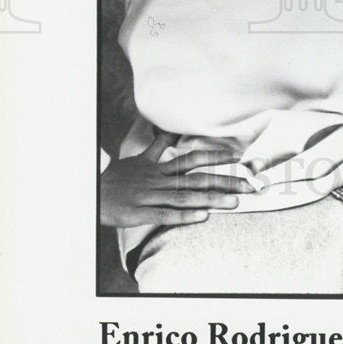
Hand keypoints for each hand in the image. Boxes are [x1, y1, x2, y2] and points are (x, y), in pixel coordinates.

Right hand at [100, 131, 253, 227]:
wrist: (91, 191)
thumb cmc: (119, 177)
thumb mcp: (140, 157)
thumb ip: (159, 145)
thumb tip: (169, 127)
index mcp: (160, 166)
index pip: (192, 157)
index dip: (215, 156)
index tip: (239, 157)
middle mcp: (160, 179)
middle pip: (197, 178)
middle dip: (225, 181)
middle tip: (250, 185)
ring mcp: (151, 196)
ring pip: (186, 196)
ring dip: (212, 199)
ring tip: (235, 202)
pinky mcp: (140, 213)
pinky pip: (165, 214)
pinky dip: (184, 214)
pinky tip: (203, 216)